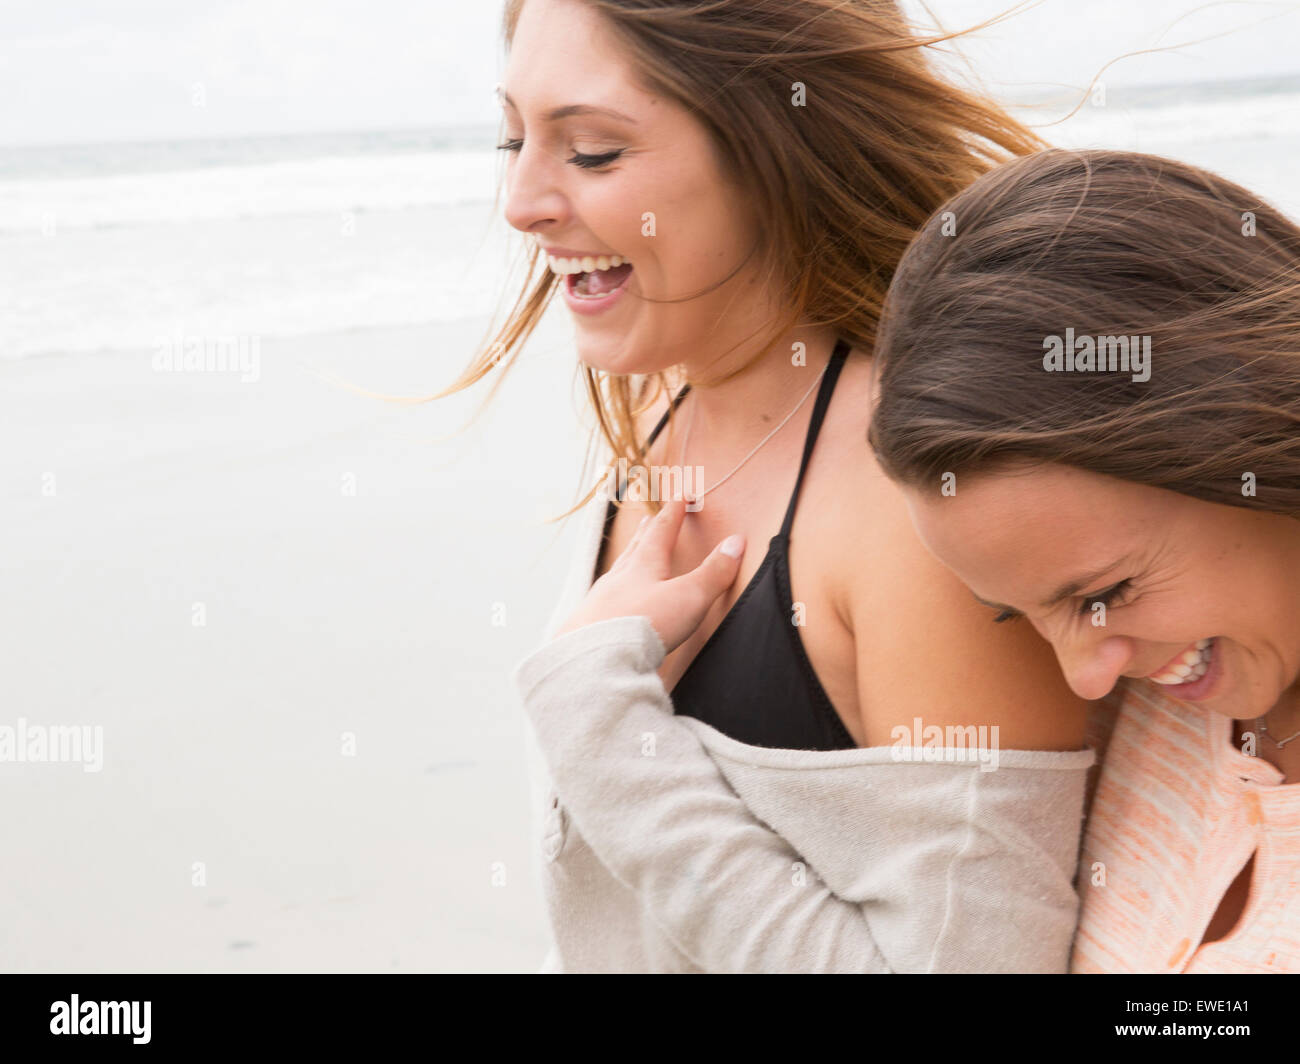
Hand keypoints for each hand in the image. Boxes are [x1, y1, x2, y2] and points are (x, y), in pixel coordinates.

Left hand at [557, 498, 745, 652]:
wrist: (597, 657)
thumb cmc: (644, 623)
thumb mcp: (690, 597)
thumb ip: (714, 572)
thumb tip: (736, 543)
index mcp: (644, 564)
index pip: (662, 530)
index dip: (674, 513)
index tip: (681, 497)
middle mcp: (619, 576)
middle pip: (635, 547)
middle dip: (645, 532)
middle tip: (647, 520)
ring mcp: (600, 599)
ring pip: (616, 572)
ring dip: (626, 560)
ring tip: (629, 556)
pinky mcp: (588, 623)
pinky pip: (602, 599)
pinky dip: (611, 592)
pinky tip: (608, 601)